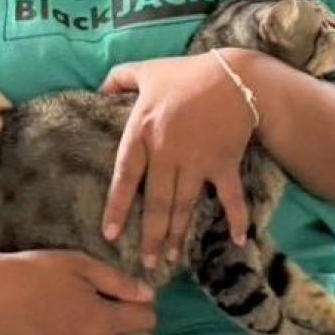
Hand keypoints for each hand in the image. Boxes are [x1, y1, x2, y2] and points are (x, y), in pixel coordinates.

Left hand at [100, 51, 255, 269]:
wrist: (235, 76)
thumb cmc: (187, 74)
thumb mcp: (146, 70)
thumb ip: (118, 79)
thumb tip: (97, 90)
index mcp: (142, 131)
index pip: (125, 177)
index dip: (117, 207)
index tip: (111, 235)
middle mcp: (166, 151)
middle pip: (156, 202)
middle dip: (151, 236)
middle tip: (146, 264)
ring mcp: (196, 160)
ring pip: (183, 205)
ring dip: (178, 235)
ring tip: (170, 258)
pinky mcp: (224, 163)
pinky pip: (230, 197)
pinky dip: (236, 218)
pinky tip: (237, 241)